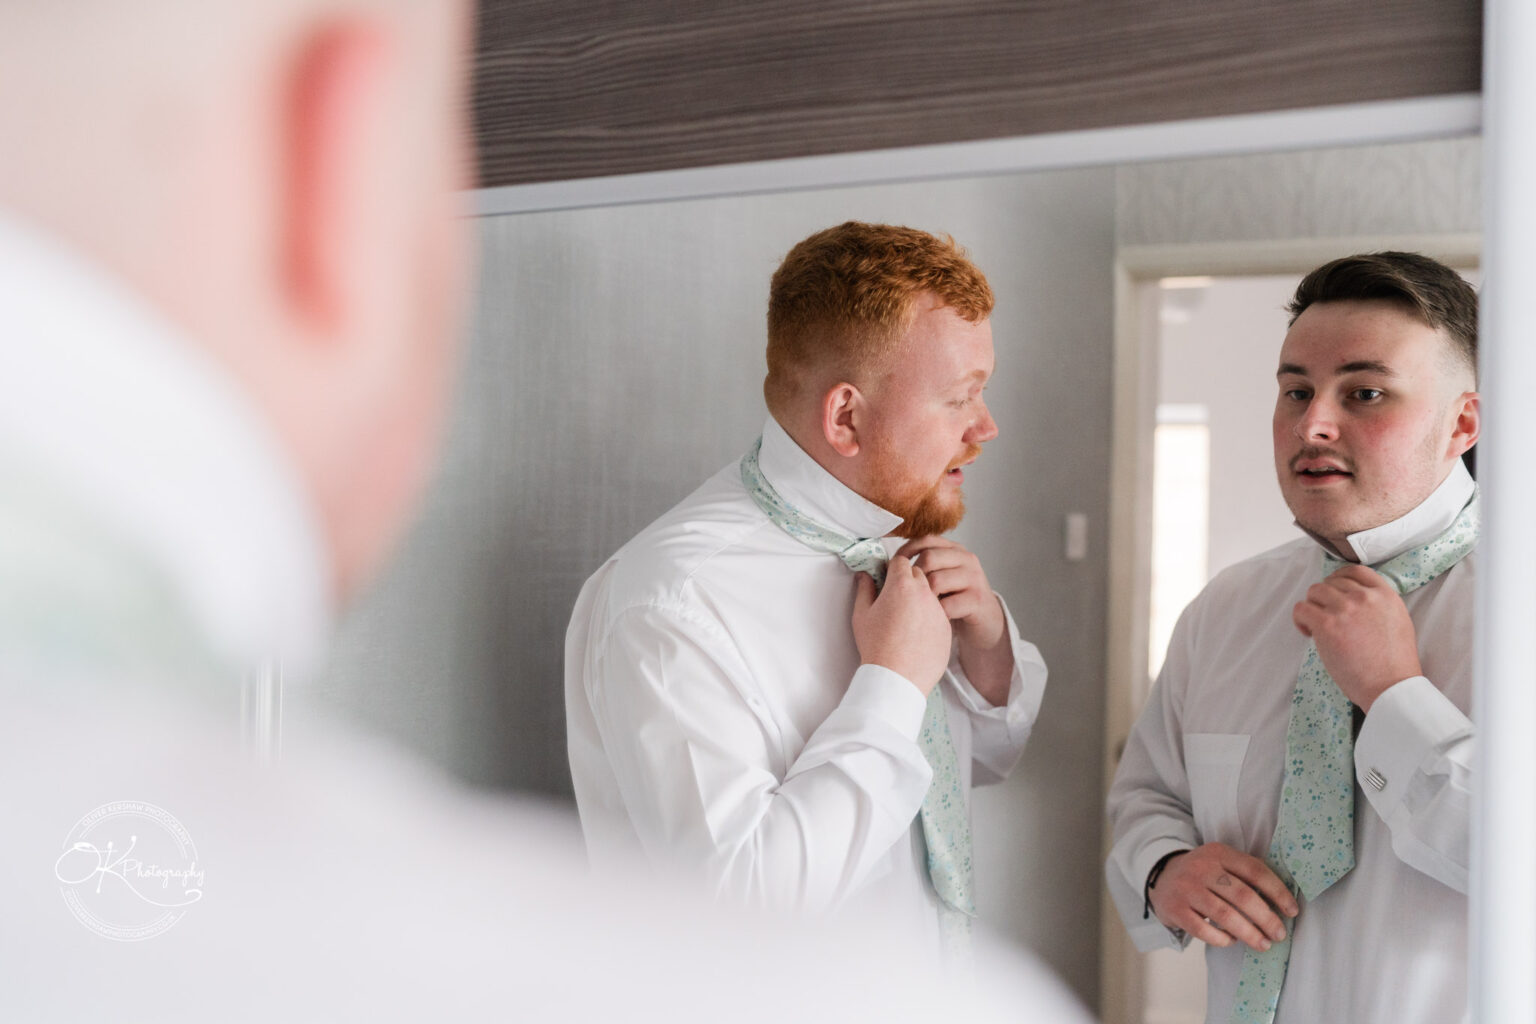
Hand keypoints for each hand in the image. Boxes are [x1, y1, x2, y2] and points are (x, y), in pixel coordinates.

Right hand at [851, 555, 951, 694]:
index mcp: (901, 585)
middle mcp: (924, 592)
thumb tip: (864, 575)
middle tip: (895, 598)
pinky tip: (917, 633)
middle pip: (919, 574)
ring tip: (906, 619)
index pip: (901, 561)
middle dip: (907, 580)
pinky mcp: (947, 627)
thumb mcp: (862, 615)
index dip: (893, 568)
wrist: (897, 678)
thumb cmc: (876, 646)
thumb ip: (864, 589)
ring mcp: (938, 609)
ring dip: (920, 599)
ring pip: (931, 594)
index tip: (887, 578)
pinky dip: (929, 617)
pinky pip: (938, 614)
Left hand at [894, 536, 1011, 704]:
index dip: (906, 550)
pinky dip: (936, 614)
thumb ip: (920, 568)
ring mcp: (974, 578)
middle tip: (908, 595)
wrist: (985, 623)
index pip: (926, 539)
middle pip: (929, 558)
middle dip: (913, 577)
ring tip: (922, 609)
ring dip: (924, 597)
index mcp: (954, 550)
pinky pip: (948, 604)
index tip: (893, 565)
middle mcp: (966, 559)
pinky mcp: (978, 600)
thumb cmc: (953, 601)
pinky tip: (935, 620)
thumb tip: (882, 566)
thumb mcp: (939, 579)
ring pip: (937, 580)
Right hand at [1149, 843, 1298, 951]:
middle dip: (1267, 919)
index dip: (1278, 892)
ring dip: (1250, 933)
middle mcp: (1201, 868)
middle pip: (1242, 896)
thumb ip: (1246, 873)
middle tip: (1279, 934)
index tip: (1292, 911)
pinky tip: (1232, 941)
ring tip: (1263, 944)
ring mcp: (1186, 889)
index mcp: (1219, 853)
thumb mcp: (1221, 862)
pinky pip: (1204, 930)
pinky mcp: (1175, 909)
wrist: (1160, 877)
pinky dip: (1223, 939)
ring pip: (1225, 915)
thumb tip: (1283, 901)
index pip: (1255, 871)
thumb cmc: (1203, 874)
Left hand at [1293, 564, 1420, 712]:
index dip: (1339, 578)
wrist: (1391, 686)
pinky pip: (1301, 609)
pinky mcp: (1327, 625)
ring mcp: (1345, 609)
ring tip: (1317, 627)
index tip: (1333, 591)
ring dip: (1312, 607)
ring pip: (1314, 591)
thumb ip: (1378, 605)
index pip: (1355, 570)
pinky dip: (1300, 620)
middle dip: (1324, 598)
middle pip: (1331, 582)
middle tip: (1326, 618)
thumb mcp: (1398, 621)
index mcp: (1385, 595)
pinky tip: (1310, 634)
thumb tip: (1355, 598)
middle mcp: (1365, 597)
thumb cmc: (1394, 663)